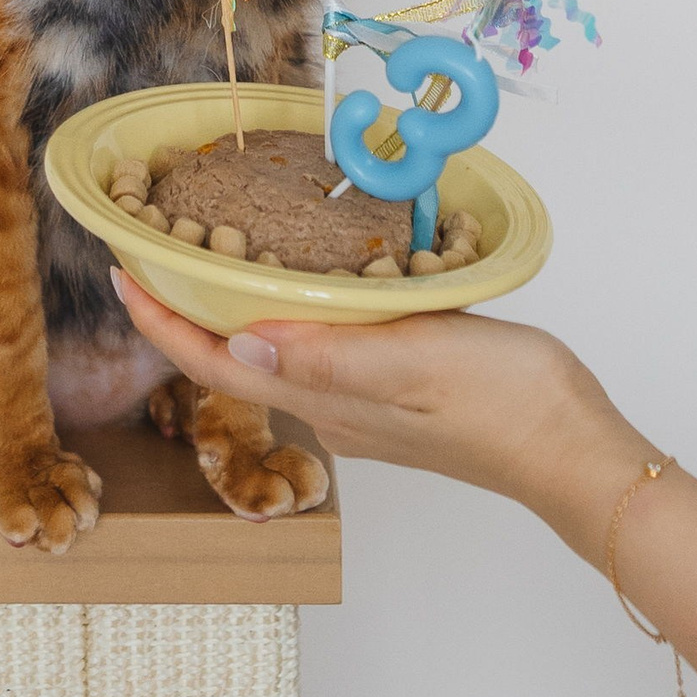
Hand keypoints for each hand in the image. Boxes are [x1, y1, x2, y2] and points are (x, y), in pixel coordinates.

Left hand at [110, 267, 658, 562]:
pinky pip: (321, 349)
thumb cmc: (506, 405)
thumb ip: (330, 358)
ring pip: (275, 352)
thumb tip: (242, 341)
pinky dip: (293, 309)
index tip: (121, 272)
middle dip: (187, 309)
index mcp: (326, 400)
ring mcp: (363, 405)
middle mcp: (331, 409)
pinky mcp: (397, 392)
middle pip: (234, 359)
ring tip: (216, 247)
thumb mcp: (415, 364)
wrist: (575, 452)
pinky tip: (309, 275)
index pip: (218, 364)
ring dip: (236, 307)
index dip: (163, 322)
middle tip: (157, 244)